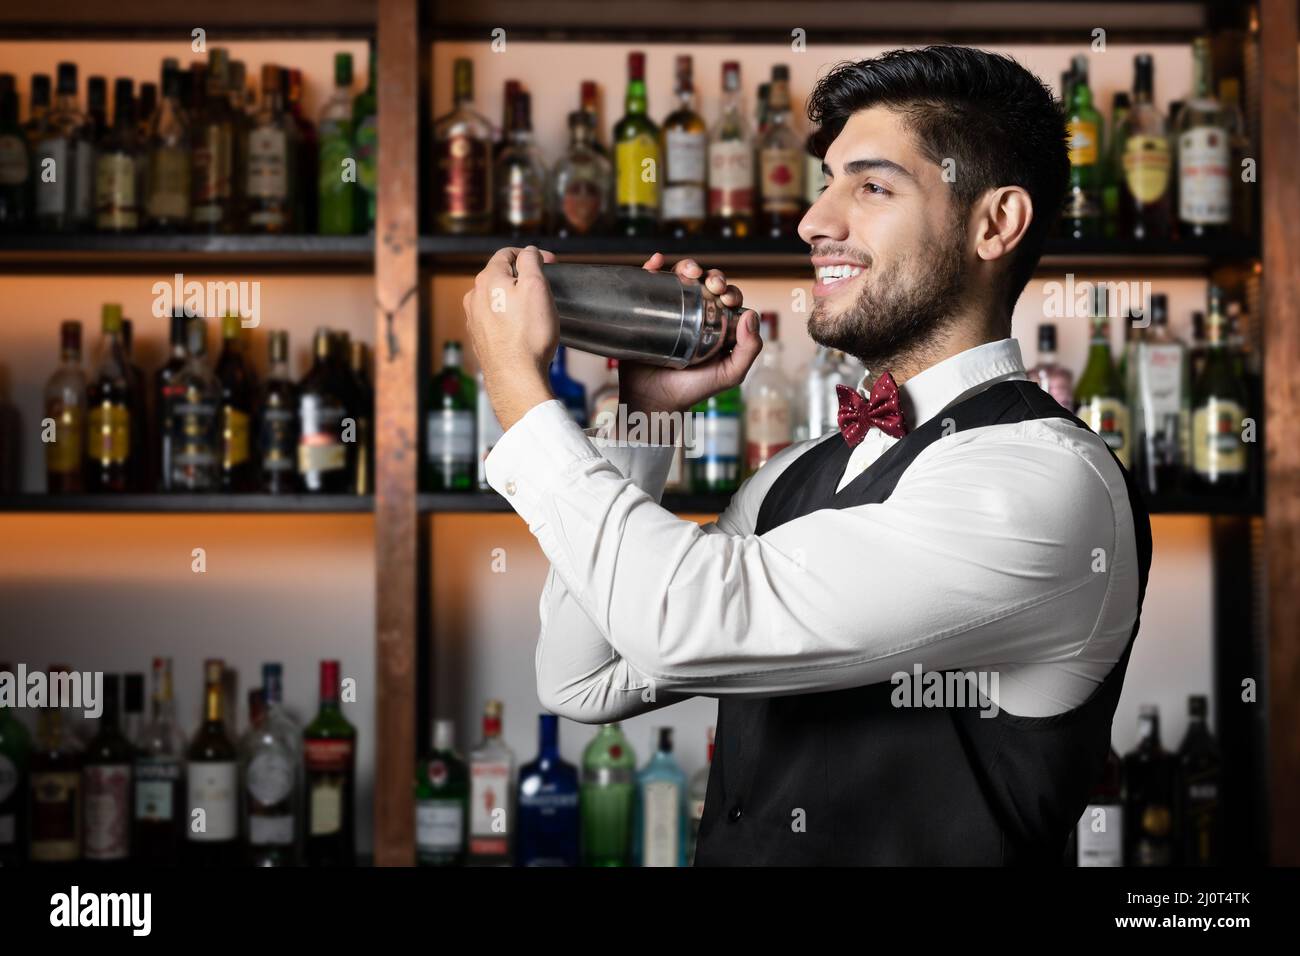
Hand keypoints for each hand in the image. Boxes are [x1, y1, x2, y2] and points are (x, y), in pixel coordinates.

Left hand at [462, 245, 558, 430]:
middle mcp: (475, 296)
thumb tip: (529, 252)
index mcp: (488, 279)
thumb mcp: (536, 286)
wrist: (515, 376)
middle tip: (543, 287)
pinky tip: (522, 330)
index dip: (530, 254)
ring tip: (533, 312)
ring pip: (496, 298)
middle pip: (500, 276)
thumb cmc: (528, 334)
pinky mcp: (479, 337)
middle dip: (522, 277)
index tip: (548, 262)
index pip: (507, 254)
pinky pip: (495, 319)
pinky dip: (508, 318)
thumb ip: (531, 261)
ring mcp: (475, 318)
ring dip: (514, 298)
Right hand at [618, 253, 761, 417]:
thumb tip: (751, 315)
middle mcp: (694, 314)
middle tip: (713, 285)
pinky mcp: (646, 311)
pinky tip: (657, 261)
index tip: (726, 298)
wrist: (654, 400)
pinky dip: (653, 267)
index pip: (727, 299)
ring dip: (688, 266)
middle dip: (713, 277)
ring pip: (681, 279)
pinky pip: (650, 284)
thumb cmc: (694, 389)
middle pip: (706, 284)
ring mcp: (669, 311)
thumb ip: (749, 350)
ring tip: (689, 271)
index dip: (730, 291)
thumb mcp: (730, 374)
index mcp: (716, 325)